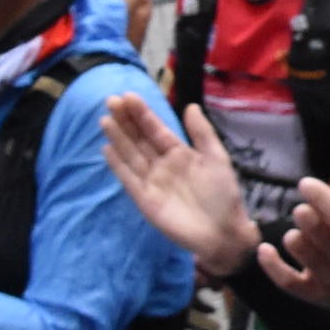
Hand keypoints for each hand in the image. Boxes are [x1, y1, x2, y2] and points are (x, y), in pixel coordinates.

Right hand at [100, 96, 258, 278]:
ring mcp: (152, 181)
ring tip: (105, 120)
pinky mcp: (145, 200)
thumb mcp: (217, 158)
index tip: (128, 96)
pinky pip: (128, 179)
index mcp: (180, 153)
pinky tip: (107, 148)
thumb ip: (202, 133)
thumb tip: (190, 106)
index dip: (143, 114)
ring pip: (131, 155)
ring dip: (118, 138)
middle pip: (139, 139)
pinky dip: (117, 165)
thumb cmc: (223, 195)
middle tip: (111, 101)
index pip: (156, 129)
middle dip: (126, 121)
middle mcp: (162, 165)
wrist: (224, 232)